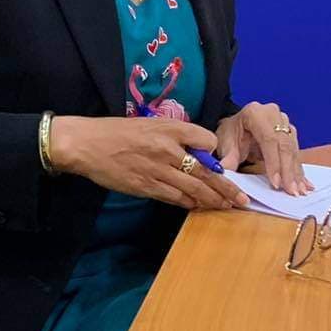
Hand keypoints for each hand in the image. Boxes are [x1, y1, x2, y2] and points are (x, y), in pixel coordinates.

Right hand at [48, 114, 248, 210]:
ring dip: (212, 200)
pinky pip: (174, 197)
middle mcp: (167, 149)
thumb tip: (198, 151)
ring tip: (226, 206)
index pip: (206, 140)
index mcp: (169, 129)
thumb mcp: (150, 124)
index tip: (221, 163)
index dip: (215, 153)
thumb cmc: (118, 133)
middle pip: (206, 172)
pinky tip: (198, 206)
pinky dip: (188, 203)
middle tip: (242, 199)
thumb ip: (174, 135)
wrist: (87, 144)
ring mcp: (157, 170)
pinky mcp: (146, 186)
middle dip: (226, 187)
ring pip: (193, 189)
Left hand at [214, 102, 310, 193]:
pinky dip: (299, 171)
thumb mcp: (225, 142)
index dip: (273, 162)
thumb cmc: (231, 132)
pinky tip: (305, 184)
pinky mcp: (290, 132)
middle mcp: (273, 115)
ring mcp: (284, 122)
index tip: (275, 183)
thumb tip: (226, 171)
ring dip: (296, 173)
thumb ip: (228, 157)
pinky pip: (297, 153)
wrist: (238, 125)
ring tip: (299, 191)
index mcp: (256, 113)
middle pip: (284, 144)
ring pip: (293, 150)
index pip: (269, 139)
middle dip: (288, 171)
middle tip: (291, 191)